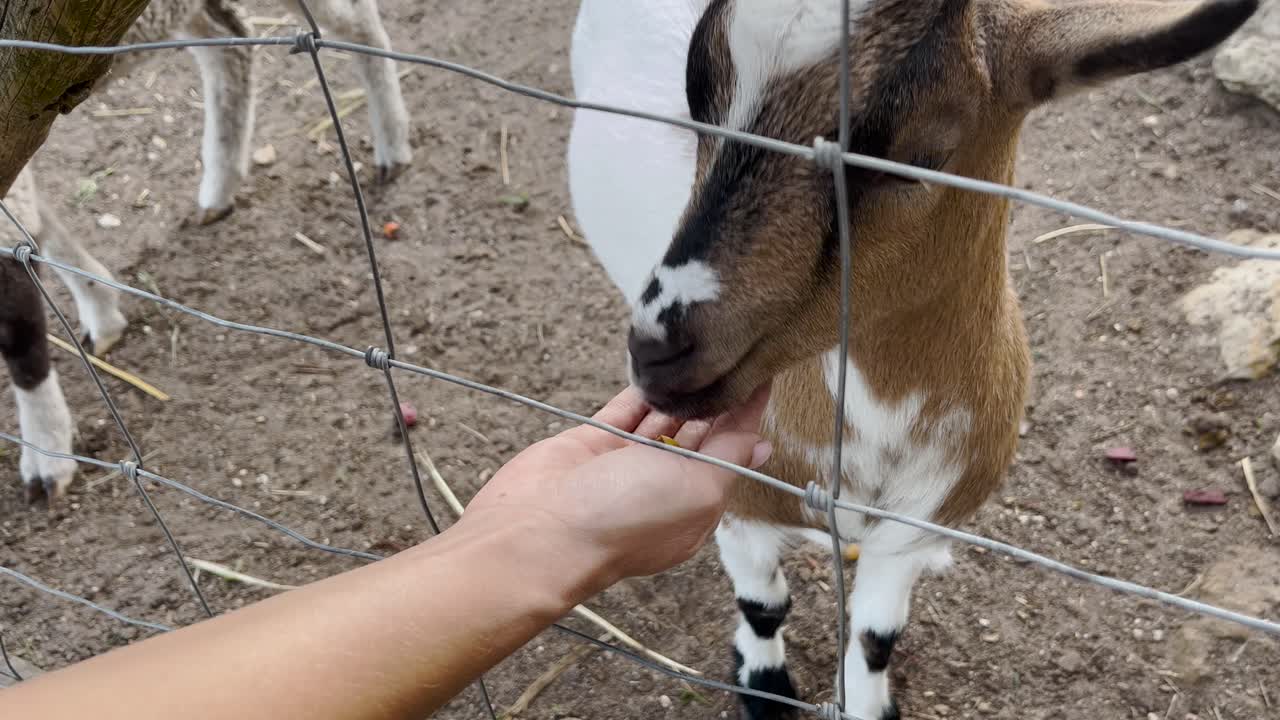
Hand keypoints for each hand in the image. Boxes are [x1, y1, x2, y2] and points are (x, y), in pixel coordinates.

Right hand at [463, 384, 771, 590]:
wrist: (538, 529)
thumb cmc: (622, 520)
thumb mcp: (696, 490)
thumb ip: (729, 459)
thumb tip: (761, 444)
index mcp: (694, 506)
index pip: (730, 454)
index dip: (745, 418)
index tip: (760, 375)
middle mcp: (662, 487)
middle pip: (699, 437)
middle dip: (716, 402)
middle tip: (733, 354)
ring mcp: (625, 465)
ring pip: (660, 421)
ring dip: (680, 394)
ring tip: (700, 355)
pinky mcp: (592, 445)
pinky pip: (623, 412)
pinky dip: (640, 392)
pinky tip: (658, 369)